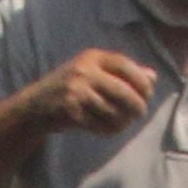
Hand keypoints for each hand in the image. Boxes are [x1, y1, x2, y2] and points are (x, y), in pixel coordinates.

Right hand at [41, 47, 163, 136]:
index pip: (125, 65)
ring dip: (122, 121)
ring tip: (121, 122)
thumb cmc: (71, 88)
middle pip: (123, 91)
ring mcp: (75, 90)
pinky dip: (108, 130)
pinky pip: (100, 125)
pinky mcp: (70, 111)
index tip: (148, 94)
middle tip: (139, 113)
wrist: (35, 106)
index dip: (141, 81)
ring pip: (113, 111)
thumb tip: (152, 77)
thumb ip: (122, 73)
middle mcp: (84, 70)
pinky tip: (106, 128)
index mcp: (92, 57)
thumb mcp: (94, 73)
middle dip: (137, 105)